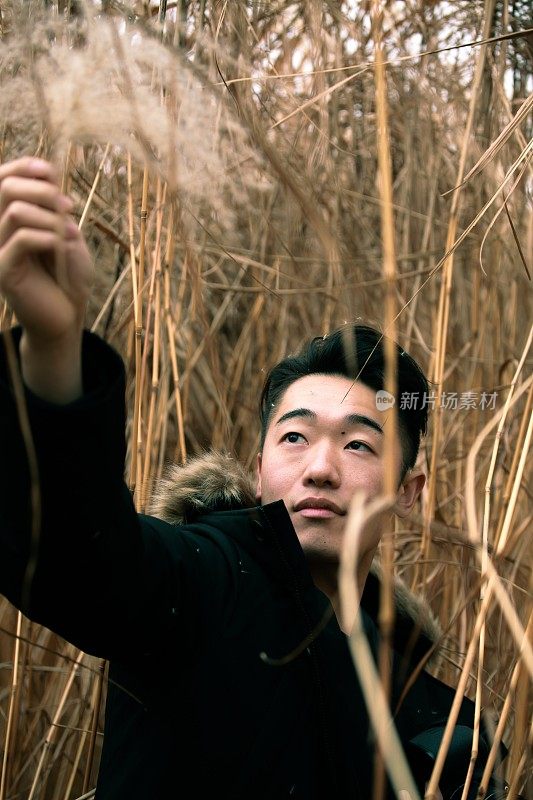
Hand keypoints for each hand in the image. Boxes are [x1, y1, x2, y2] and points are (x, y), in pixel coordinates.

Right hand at [0, 157, 93, 401]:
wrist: (67, 314)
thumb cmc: (68, 275)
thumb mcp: (66, 234)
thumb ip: (54, 207)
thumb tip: (48, 177)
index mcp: (9, 217)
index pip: (3, 178)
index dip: (25, 167)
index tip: (53, 172)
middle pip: (6, 187)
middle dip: (42, 190)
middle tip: (68, 207)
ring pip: (14, 211)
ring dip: (50, 217)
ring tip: (71, 231)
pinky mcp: (4, 270)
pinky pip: (21, 239)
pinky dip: (47, 236)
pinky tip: (62, 246)